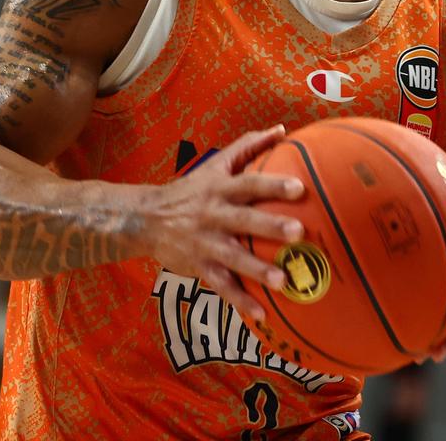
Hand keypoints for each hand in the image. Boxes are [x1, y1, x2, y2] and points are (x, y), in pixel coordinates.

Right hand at [143, 124, 304, 321]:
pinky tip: (262, 315)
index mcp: (220, 188)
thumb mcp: (215, 163)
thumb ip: (249, 146)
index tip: (299, 188)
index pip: (249, 183)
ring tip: (283, 280)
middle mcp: (213, 214)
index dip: (273, 185)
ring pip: (233, 258)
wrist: (146, 218)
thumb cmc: (192, 189)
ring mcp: (205, 243)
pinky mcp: (199, 267)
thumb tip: (283, 129)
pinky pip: (221, 286)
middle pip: (243, 220)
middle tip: (298, 232)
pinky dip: (241, 301)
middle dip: (270, 227)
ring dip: (257, 270)